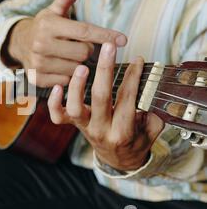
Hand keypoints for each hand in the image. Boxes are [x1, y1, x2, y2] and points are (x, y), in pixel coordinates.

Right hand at [3, 0, 127, 86]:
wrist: (19, 44)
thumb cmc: (44, 26)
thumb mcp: (53, 11)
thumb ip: (65, 0)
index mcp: (48, 25)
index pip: (84, 31)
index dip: (106, 35)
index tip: (123, 40)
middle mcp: (41, 44)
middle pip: (84, 53)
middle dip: (87, 50)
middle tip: (77, 45)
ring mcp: (38, 63)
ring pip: (77, 68)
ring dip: (78, 64)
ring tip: (67, 56)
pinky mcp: (37, 78)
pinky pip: (66, 80)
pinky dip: (67, 75)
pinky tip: (60, 66)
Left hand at [47, 43, 164, 170]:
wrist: (119, 160)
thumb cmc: (136, 139)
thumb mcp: (151, 129)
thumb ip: (152, 110)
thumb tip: (152, 85)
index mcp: (123, 132)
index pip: (128, 99)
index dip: (133, 77)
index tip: (137, 59)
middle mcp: (101, 130)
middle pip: (101, 98)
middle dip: (106, 70)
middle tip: (108, 48)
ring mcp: (84, 127)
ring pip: (76, 108)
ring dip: (77, 86)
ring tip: (82, 66)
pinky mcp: (73, 125)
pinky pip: (58, 117)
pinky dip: (55, 103)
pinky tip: (57, 86)